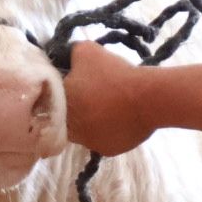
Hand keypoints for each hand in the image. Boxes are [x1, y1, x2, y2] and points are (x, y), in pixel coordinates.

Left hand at [63, 41, 155, 156]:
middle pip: (70, 116)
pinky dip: (110, 129)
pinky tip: (120, 116)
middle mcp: (70, 129)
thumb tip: (68, 57)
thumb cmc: (114, 74)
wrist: (146, 98)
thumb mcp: (87, 50)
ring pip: (86, 129)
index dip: (68, 88)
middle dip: (80, 104)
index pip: (56, 98)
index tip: (82, 80)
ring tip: (111, 104)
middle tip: (97, 91)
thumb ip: (71, 54)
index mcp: (61, 105)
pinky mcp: (108, 150)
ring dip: (94, 119)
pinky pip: (104, 139)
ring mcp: (89, 142)